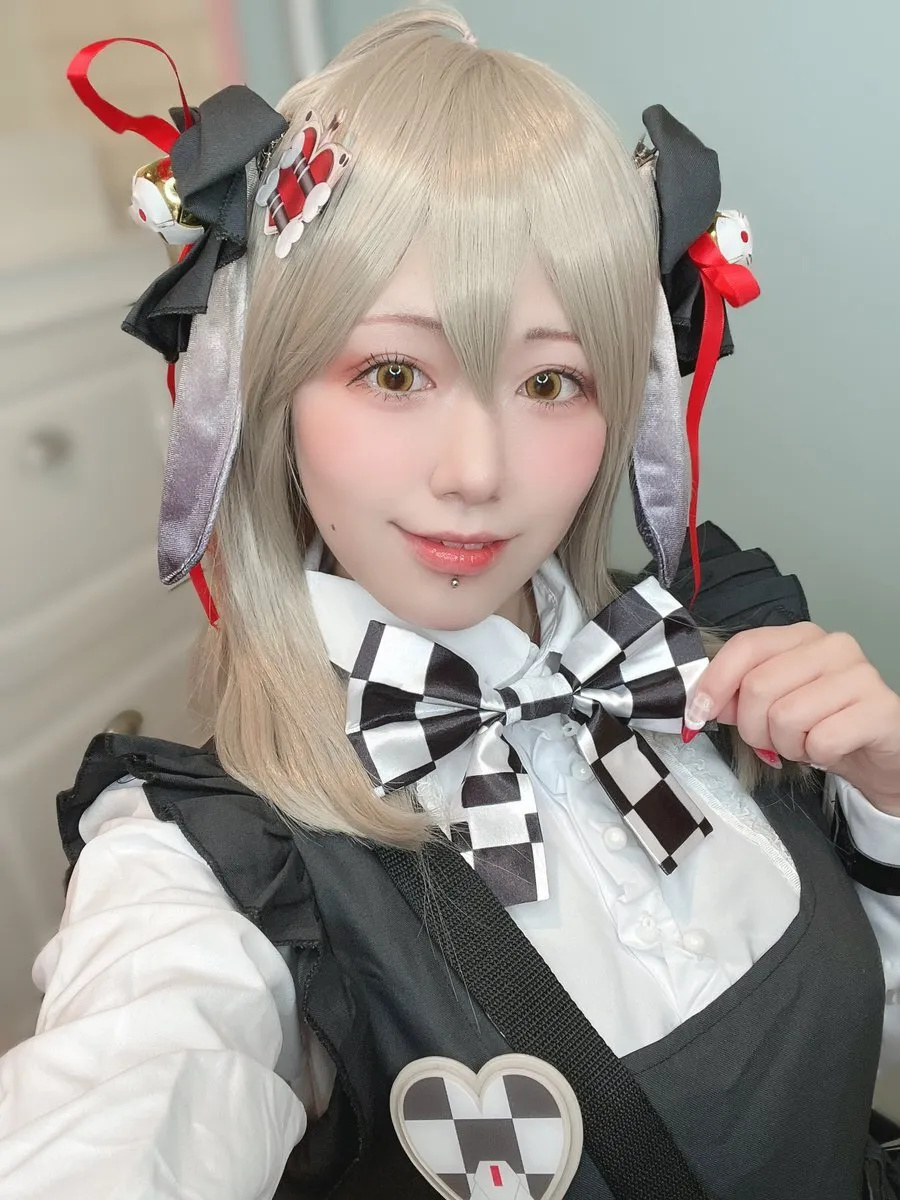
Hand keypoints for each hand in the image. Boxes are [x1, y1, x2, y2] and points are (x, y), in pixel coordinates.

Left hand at [684, 623, 899, 813]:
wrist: (878, 753)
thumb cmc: (823, 724)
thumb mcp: (771, 707)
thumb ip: (736, 697)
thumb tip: (701, 701)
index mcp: (800, 636)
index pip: (745, 646)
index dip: (714, 683)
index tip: (698, 714)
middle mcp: (831, 645)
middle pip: (758, 686)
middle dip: (753, 727)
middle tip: (771, 740)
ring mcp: (859, 673)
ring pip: (786, 716)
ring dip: (787, 745)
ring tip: (806, 742)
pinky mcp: (880, 708)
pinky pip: (820, 740)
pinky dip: (816, 756)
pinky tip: (831, 749)